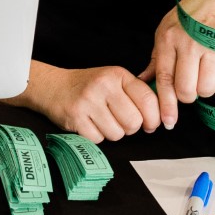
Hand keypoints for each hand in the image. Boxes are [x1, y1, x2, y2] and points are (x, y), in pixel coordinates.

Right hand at [23, 64, 161, 142]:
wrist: (53, 86)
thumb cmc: (88, 86)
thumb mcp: (114, 80)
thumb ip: (136, 93)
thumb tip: (161, 116)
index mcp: (117, 75)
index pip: (148, 100)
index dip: (154, 117)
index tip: (152, 124)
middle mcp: (103, 86)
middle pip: (134, 122)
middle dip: (130, 128)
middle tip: (121, 121)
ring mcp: (88, 102)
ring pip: (117, 134)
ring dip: (113, 133)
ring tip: (103, 121)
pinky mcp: (75, 118)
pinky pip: (99, 139)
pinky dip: (96, 137)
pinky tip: (90, 124)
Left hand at [143, 0, 214, 128]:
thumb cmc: (190, 16)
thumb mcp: (166, 30)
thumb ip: (157, 59)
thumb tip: (143, 82)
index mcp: (169, 39)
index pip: (165, 79)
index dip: (166, 104)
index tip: (167, 121)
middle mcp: (189, 44)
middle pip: (187, 90)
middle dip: (188, 95)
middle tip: (189, 85)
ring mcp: (212, 47)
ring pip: (207, 89)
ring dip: (206, 89)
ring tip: (205, 73)